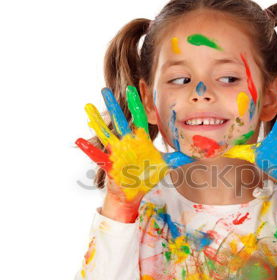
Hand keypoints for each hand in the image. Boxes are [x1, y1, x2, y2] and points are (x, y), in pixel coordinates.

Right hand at [75, 86, 193, 201]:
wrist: (134, 191)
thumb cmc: (146, 176)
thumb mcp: (166, 165)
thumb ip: (179, 156)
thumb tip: (196, 151)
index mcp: (140, 139)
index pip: (139, 117)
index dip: (138, 103)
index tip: (136, 88)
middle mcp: (127, 142)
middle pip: (120, 120)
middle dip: (113, 105)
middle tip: (105, 90)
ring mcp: (116, 151)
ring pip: (106, 132)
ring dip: (97, 121)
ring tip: (88, 107)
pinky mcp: (109, 163)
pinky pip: (97, 155)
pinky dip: (88, 149)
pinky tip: (77, 140)